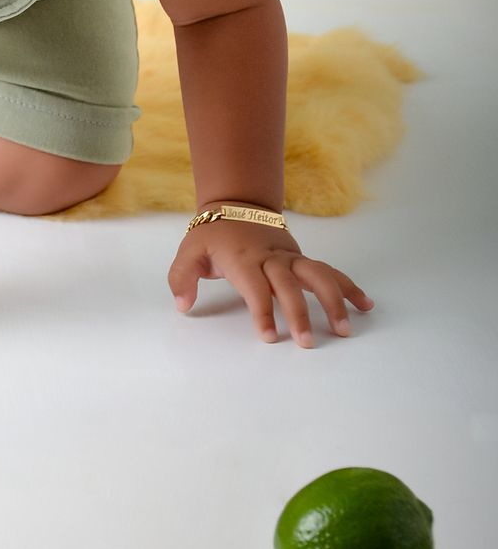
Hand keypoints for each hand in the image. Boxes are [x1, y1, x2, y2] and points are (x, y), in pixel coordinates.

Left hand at [169, 220, 372, 346]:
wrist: (236, 205)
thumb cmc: (213, 235)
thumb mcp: (190, 252)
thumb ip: (182, 278)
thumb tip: (184, 305)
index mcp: (243, 258)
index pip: (255, 286)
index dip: (262, 310)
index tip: (269, 337)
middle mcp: (271, 258)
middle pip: (289, 284)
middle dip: (299, 313)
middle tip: (307, 343)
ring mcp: (290, 257)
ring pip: (317, 274)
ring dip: (333, 300)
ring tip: (345, 328)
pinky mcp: (302, 259)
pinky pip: (328, 271)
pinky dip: (348, 286)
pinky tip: (365, 304)